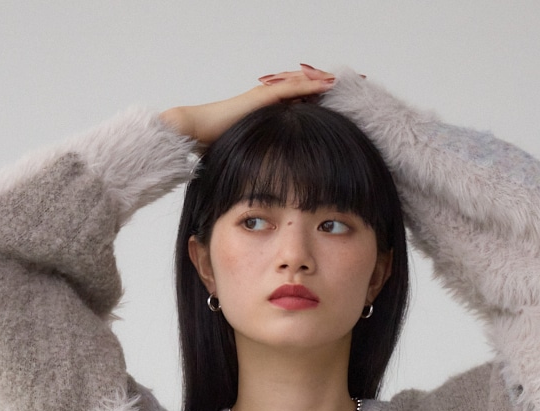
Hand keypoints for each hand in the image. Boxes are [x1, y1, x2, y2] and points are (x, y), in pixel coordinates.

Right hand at [161, 64, 363, 151]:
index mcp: (265, 117)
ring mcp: (264, 97)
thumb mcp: (245, 160)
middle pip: (301, 94)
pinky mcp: (261, 97)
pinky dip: (308, 84)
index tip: (333, 112)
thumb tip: (264, 200)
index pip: (295, 109)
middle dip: (321, 92)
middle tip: (345, 90)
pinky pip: (290, 88)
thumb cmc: (213, 149)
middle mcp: (267, 104)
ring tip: (340, 81)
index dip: (314, 108)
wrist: (194, 133)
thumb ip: (257, 170)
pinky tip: (326, 82)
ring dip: (320, 83)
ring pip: (299, 86)